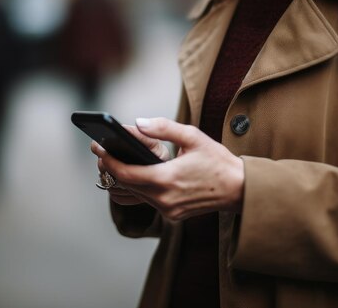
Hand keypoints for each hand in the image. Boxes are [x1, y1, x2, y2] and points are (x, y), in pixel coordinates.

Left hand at [94, 117, 244, 220]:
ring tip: (112, 160)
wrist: (239, 189)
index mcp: (167, 179)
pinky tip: (132, 175)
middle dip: (110, 167)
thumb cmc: (217, 161)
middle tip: (100, 149)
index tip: (97, 147)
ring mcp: (168, 210)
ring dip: (121, 179)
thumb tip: (138, 123)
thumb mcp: (192, 136)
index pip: (125, 173)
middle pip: (125, 185)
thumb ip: (163, 128)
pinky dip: (136, 188)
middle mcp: (164, 200)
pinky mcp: (172, 215)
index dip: (108, 161)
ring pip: (134, 194)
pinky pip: (146, 201)